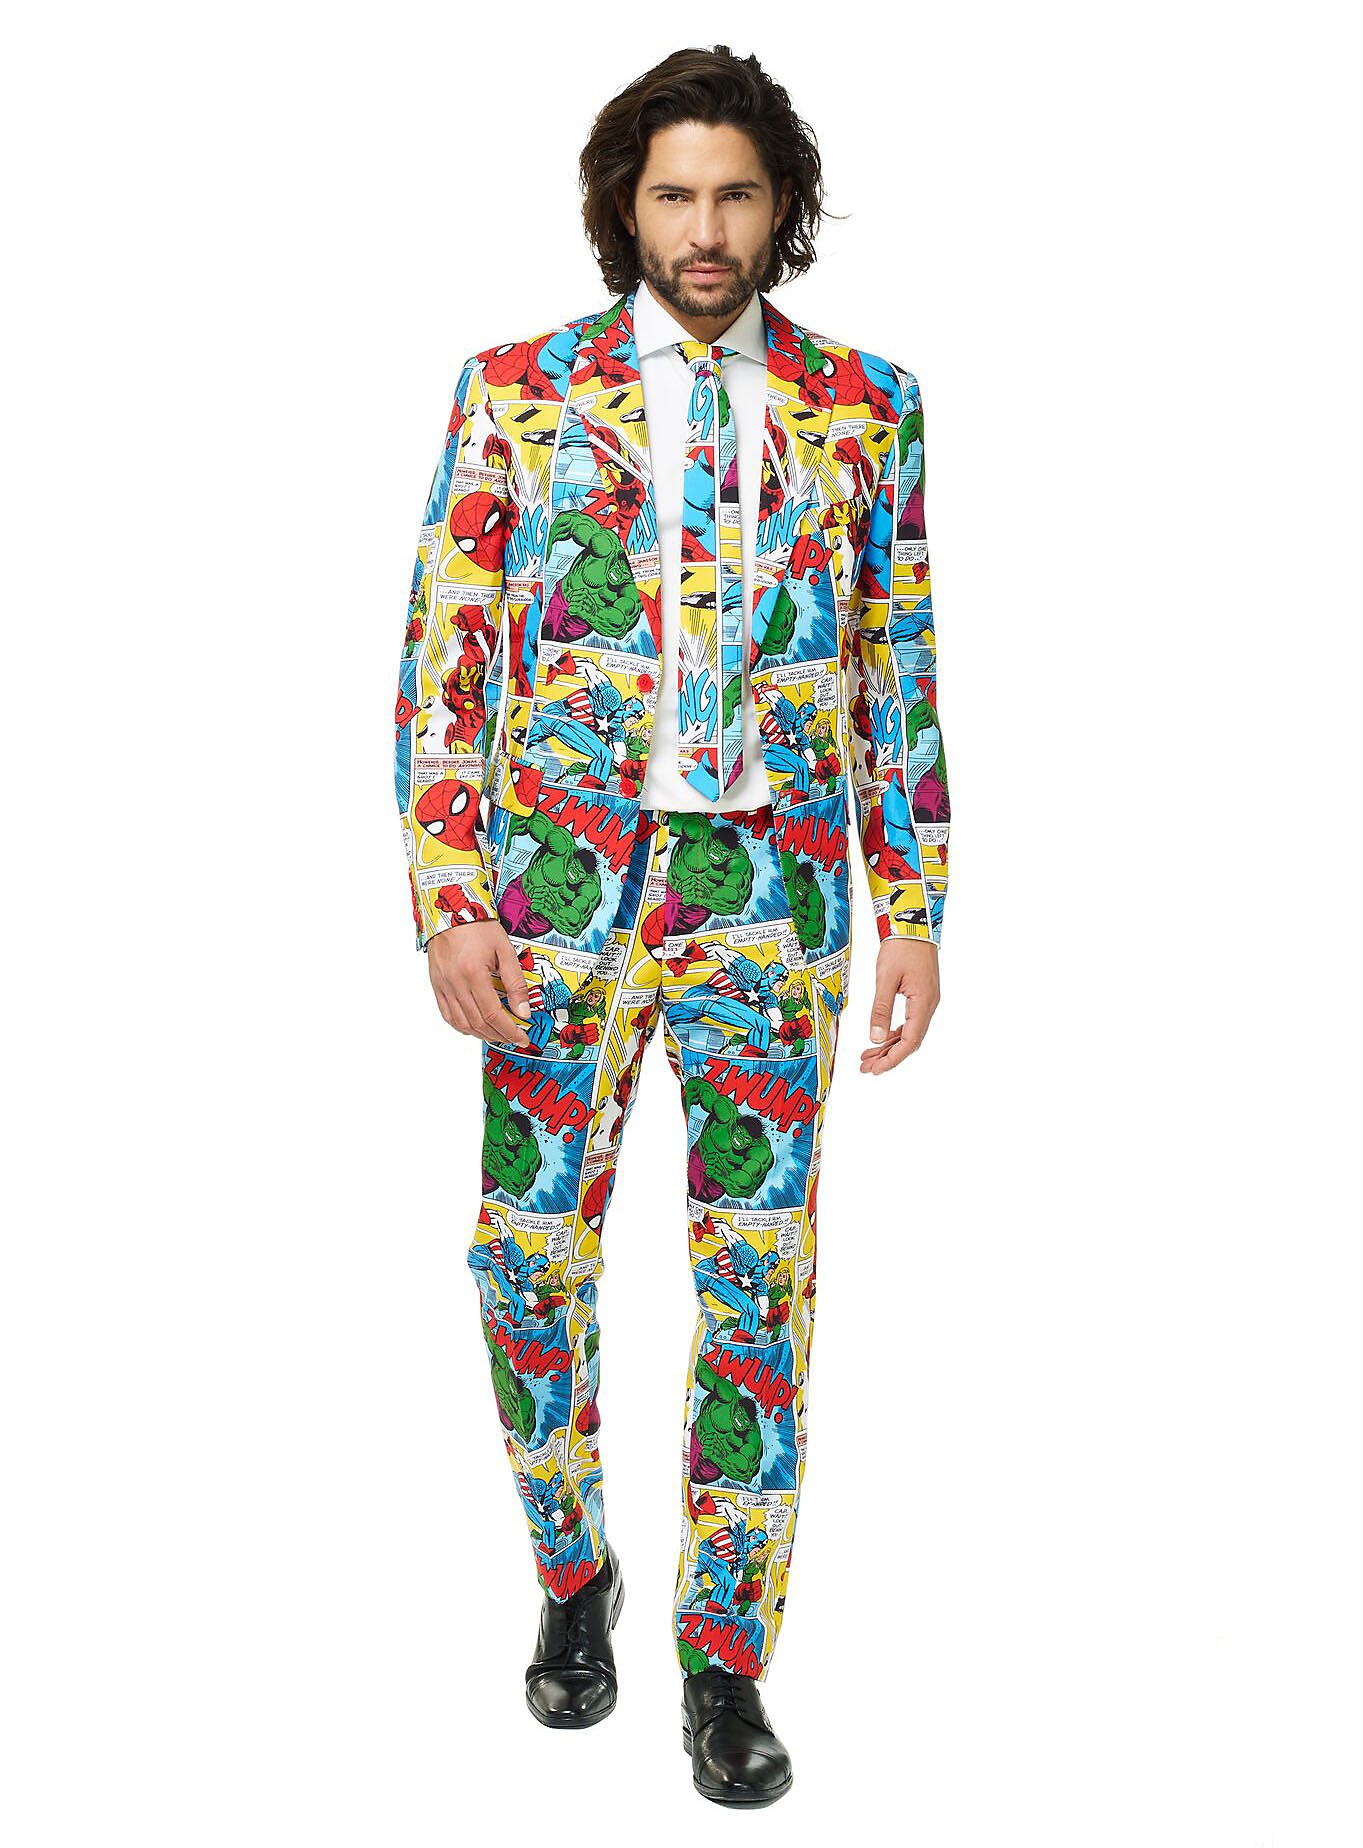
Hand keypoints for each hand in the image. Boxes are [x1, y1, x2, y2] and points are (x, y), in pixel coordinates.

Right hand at [427, 920, 533, 1044]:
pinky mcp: (436, 985)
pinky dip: (462, 1026)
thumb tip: (523, 1011)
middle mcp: (455, 983)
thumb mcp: (505, 949)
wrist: (451, 910)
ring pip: (461, 1023)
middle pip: (478, 1022)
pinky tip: (475, 1027)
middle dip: (498, 1035)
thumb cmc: (478, 926)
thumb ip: (515, 982)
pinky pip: (447, 1014)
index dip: (509, 1031)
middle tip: (513, 1037)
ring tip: (497, 1034)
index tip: (521, 1038)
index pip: (493, 1014)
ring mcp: (443, 985)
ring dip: (481, 1034)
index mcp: (474, 973)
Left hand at [859, 939, 939, 1075]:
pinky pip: (910, 1021)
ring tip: (869, 1057)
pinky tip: (882, 1038)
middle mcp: (929, 1005)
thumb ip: (880, 1009)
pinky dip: (895, 1032)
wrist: (914, 922)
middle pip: (910, 1040)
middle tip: (867, 1068)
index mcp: (923, 1003)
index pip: (910, 1041)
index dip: (893, 1059)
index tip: (876, 1070)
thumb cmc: (901, 947)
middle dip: (888, 1057)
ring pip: (910, 1032)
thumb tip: (875, 1038)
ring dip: (890, 1046)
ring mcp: (927, 1000)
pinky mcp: (922, 994)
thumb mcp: (886, 979)